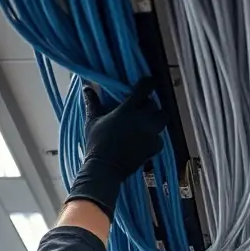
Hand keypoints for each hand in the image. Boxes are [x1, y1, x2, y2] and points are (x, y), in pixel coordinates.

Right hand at [66, 77, 167, 219]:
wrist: (106, 168)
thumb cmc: (96, 143)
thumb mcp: (93, 121)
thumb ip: (93, 103)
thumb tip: (87, 88)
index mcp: (128, 109)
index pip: (145, 89)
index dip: (149, 84)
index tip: (149, 82)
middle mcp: (142, 119)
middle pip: (154, 104)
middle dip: (149, 105)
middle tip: (142, 108)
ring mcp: (150, 134)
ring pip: (162, 119)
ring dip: (157, 119)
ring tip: (148, 122)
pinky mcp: (153, 148)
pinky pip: (160, 139)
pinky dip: (156, 138)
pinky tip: (147, 140)